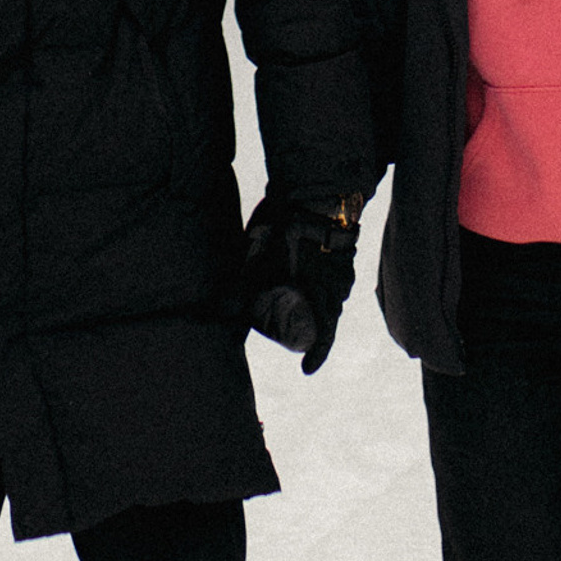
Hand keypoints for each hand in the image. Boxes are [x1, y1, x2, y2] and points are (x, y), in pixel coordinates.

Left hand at [243, 193, 360, 374]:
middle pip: (329, 317)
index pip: (324, 335)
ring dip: (320, 303)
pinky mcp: (343, 251)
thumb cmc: (288, 229)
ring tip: (304, 304)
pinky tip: (312, 275)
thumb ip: (240, 290)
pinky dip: (325, 282)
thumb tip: (217, 315)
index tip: (306, 370)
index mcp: (319, 295)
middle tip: (300, 335)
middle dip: (316, 328)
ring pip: (334, 296)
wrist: (315, 189)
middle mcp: (337, 286)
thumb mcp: (259, 261)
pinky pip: (337, 276)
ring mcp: (343, 268)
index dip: (316, 354)